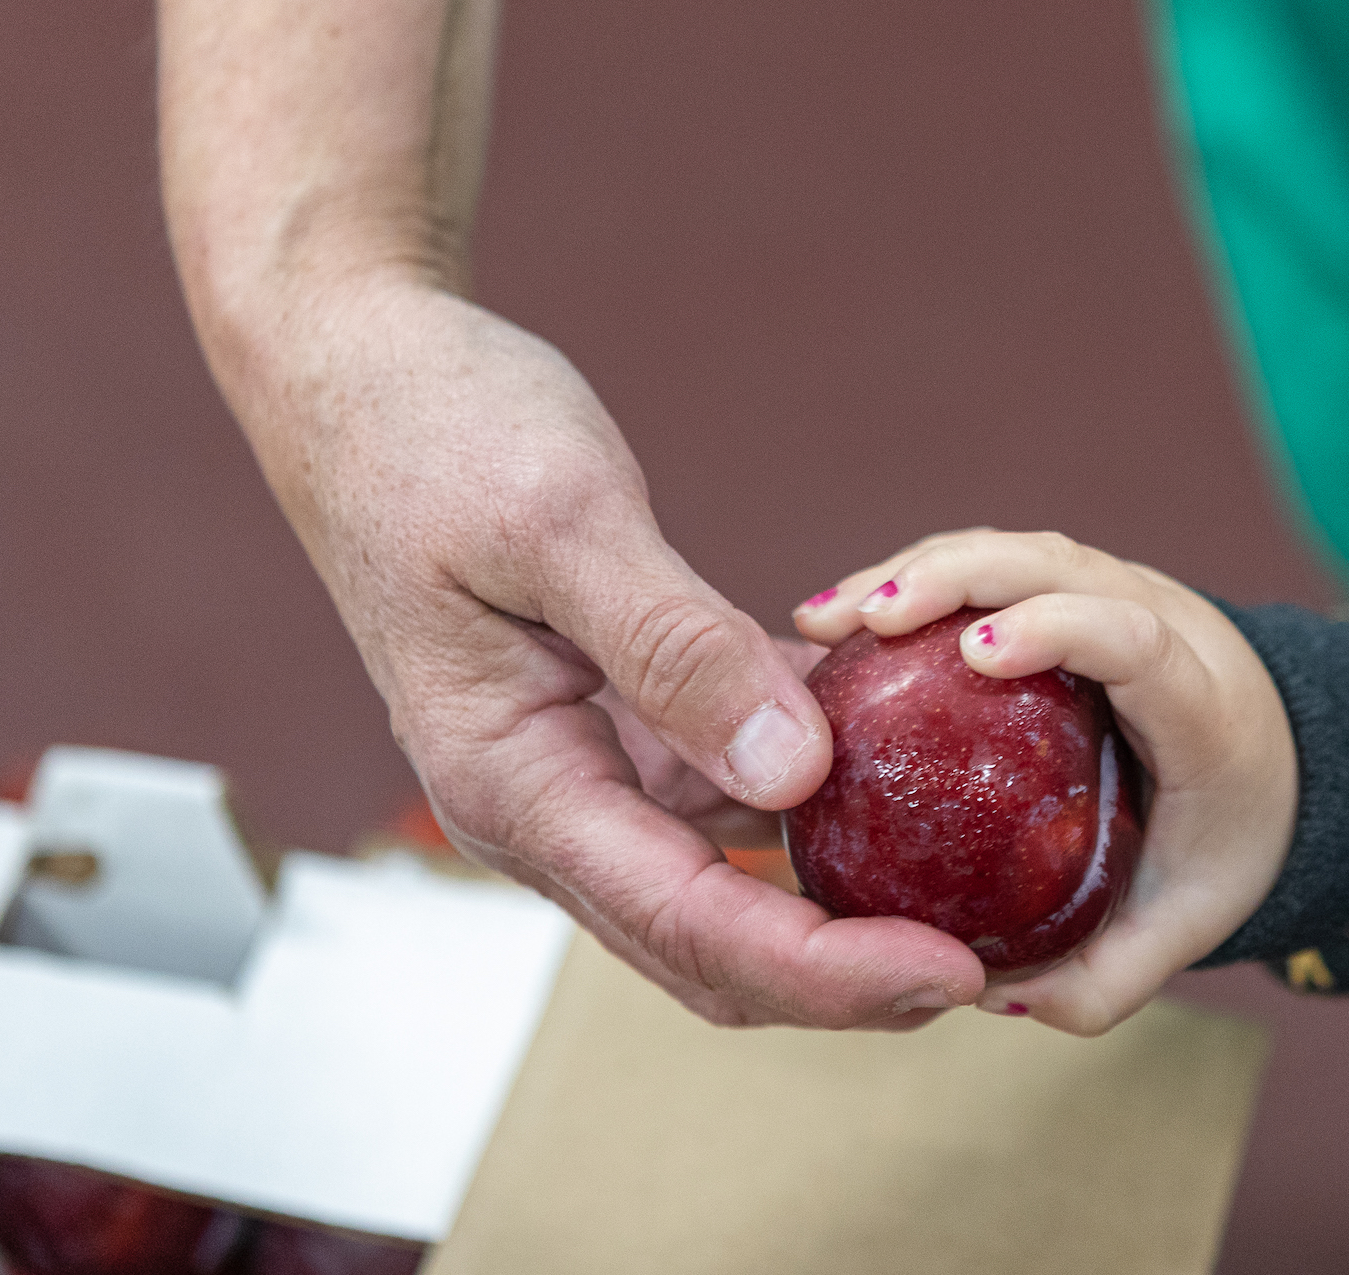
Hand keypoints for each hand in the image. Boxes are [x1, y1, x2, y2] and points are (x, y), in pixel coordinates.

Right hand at [231, 274, 984, 1027]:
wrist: (360, 374)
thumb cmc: (434, 432)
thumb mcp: (560, 522)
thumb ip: (674, 648)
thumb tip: (794, 771)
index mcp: (512, 781)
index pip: (688, 921)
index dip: (825, 968)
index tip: (948, 972)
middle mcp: (543, 805)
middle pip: (709, 942)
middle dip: (844, 973)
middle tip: (988, 963)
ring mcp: (578, 771)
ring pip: (722, 884)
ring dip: (833, 902)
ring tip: (966, 895)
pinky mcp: (612, 722)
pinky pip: (726, 793)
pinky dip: (811, 795)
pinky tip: (904, 760)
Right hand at [793, 529, 1295, 1034]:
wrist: (1281, 756)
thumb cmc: (1223, 842)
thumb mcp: (1184, 926)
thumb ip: (1102, 978)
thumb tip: (996, 996)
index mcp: (1202, 708)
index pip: (1135, 640)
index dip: (1060, 628)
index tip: (976, 652)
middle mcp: (1165, 621)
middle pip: (1058, 564)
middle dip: (958, 579)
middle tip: (866, 623)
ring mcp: (1118, 587)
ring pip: (1017, 550)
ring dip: (919, 572)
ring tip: (826, 622)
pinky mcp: (1078, 581)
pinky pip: (995, 563)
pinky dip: (920, 577)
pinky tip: (845, 620)